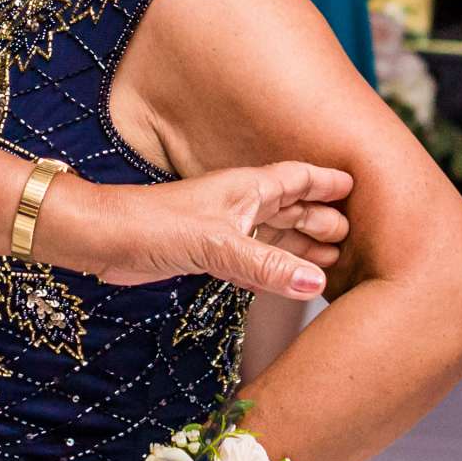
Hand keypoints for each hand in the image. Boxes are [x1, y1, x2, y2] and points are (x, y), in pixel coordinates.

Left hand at [52, 163, 350, 296]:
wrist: (103, 240)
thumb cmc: (155, 227)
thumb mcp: (218, 245)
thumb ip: (268, 265)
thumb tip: (319, 283)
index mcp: (247, 188)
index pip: (298, 178)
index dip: (327, 181)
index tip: (358, 186)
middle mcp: (238, 204)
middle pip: (291, 206)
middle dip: (321, 217)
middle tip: (354, 234)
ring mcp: (223, 227)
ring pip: (273, 232)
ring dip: (301, 243)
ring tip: (332, 258)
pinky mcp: (207, 251)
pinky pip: (254, 256)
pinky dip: (275, 265)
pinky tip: (287, 277)